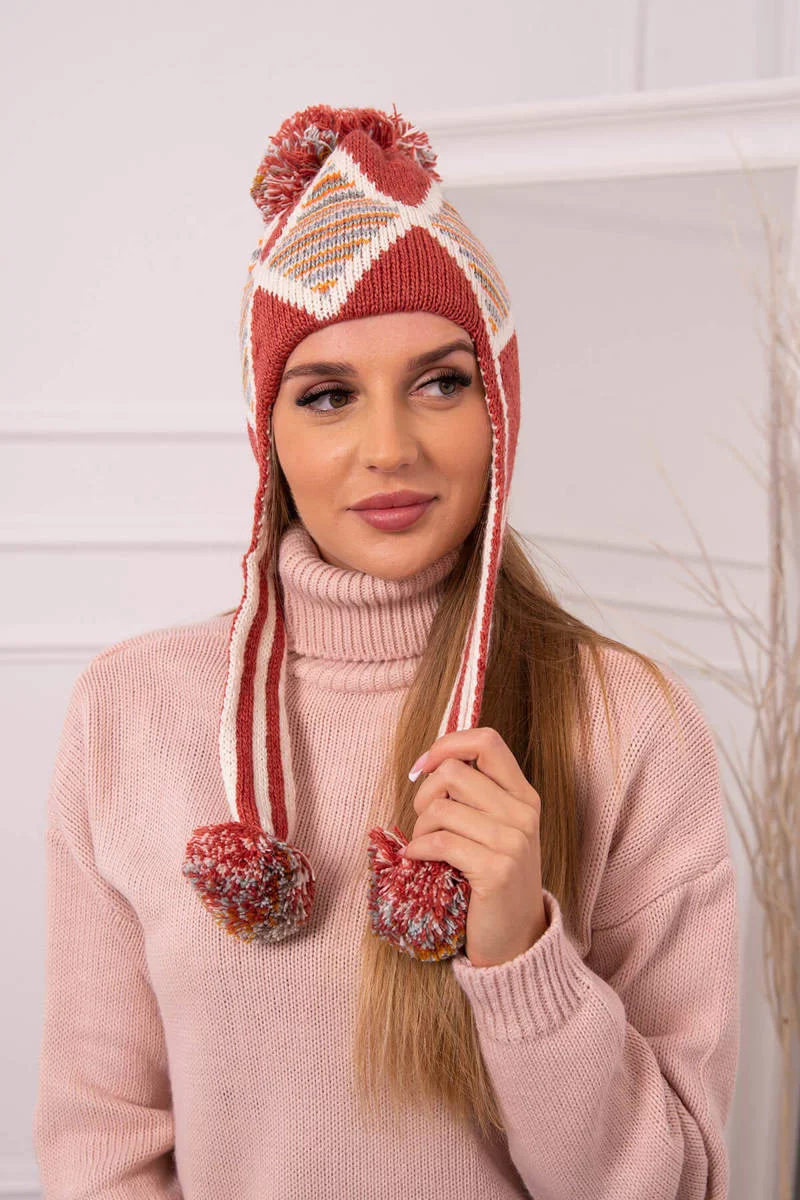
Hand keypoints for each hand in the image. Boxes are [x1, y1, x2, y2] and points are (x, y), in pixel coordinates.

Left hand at [403, 726, 547, 967]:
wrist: (517, 938)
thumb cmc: (493, 879)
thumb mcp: (495, 829)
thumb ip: (475, 795)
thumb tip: (431, 761)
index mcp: (523, 795)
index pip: (487, 741)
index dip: (447, 744)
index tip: (424, 765)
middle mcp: (523, 813)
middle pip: (454, 772)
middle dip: (424, 794)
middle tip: (424, 822)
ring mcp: (513, 842)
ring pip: (441, 808)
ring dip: (420, 828)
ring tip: (425, 846)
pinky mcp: (497, 870)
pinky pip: (440, 842)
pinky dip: (419, 849)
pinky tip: (419, 859)